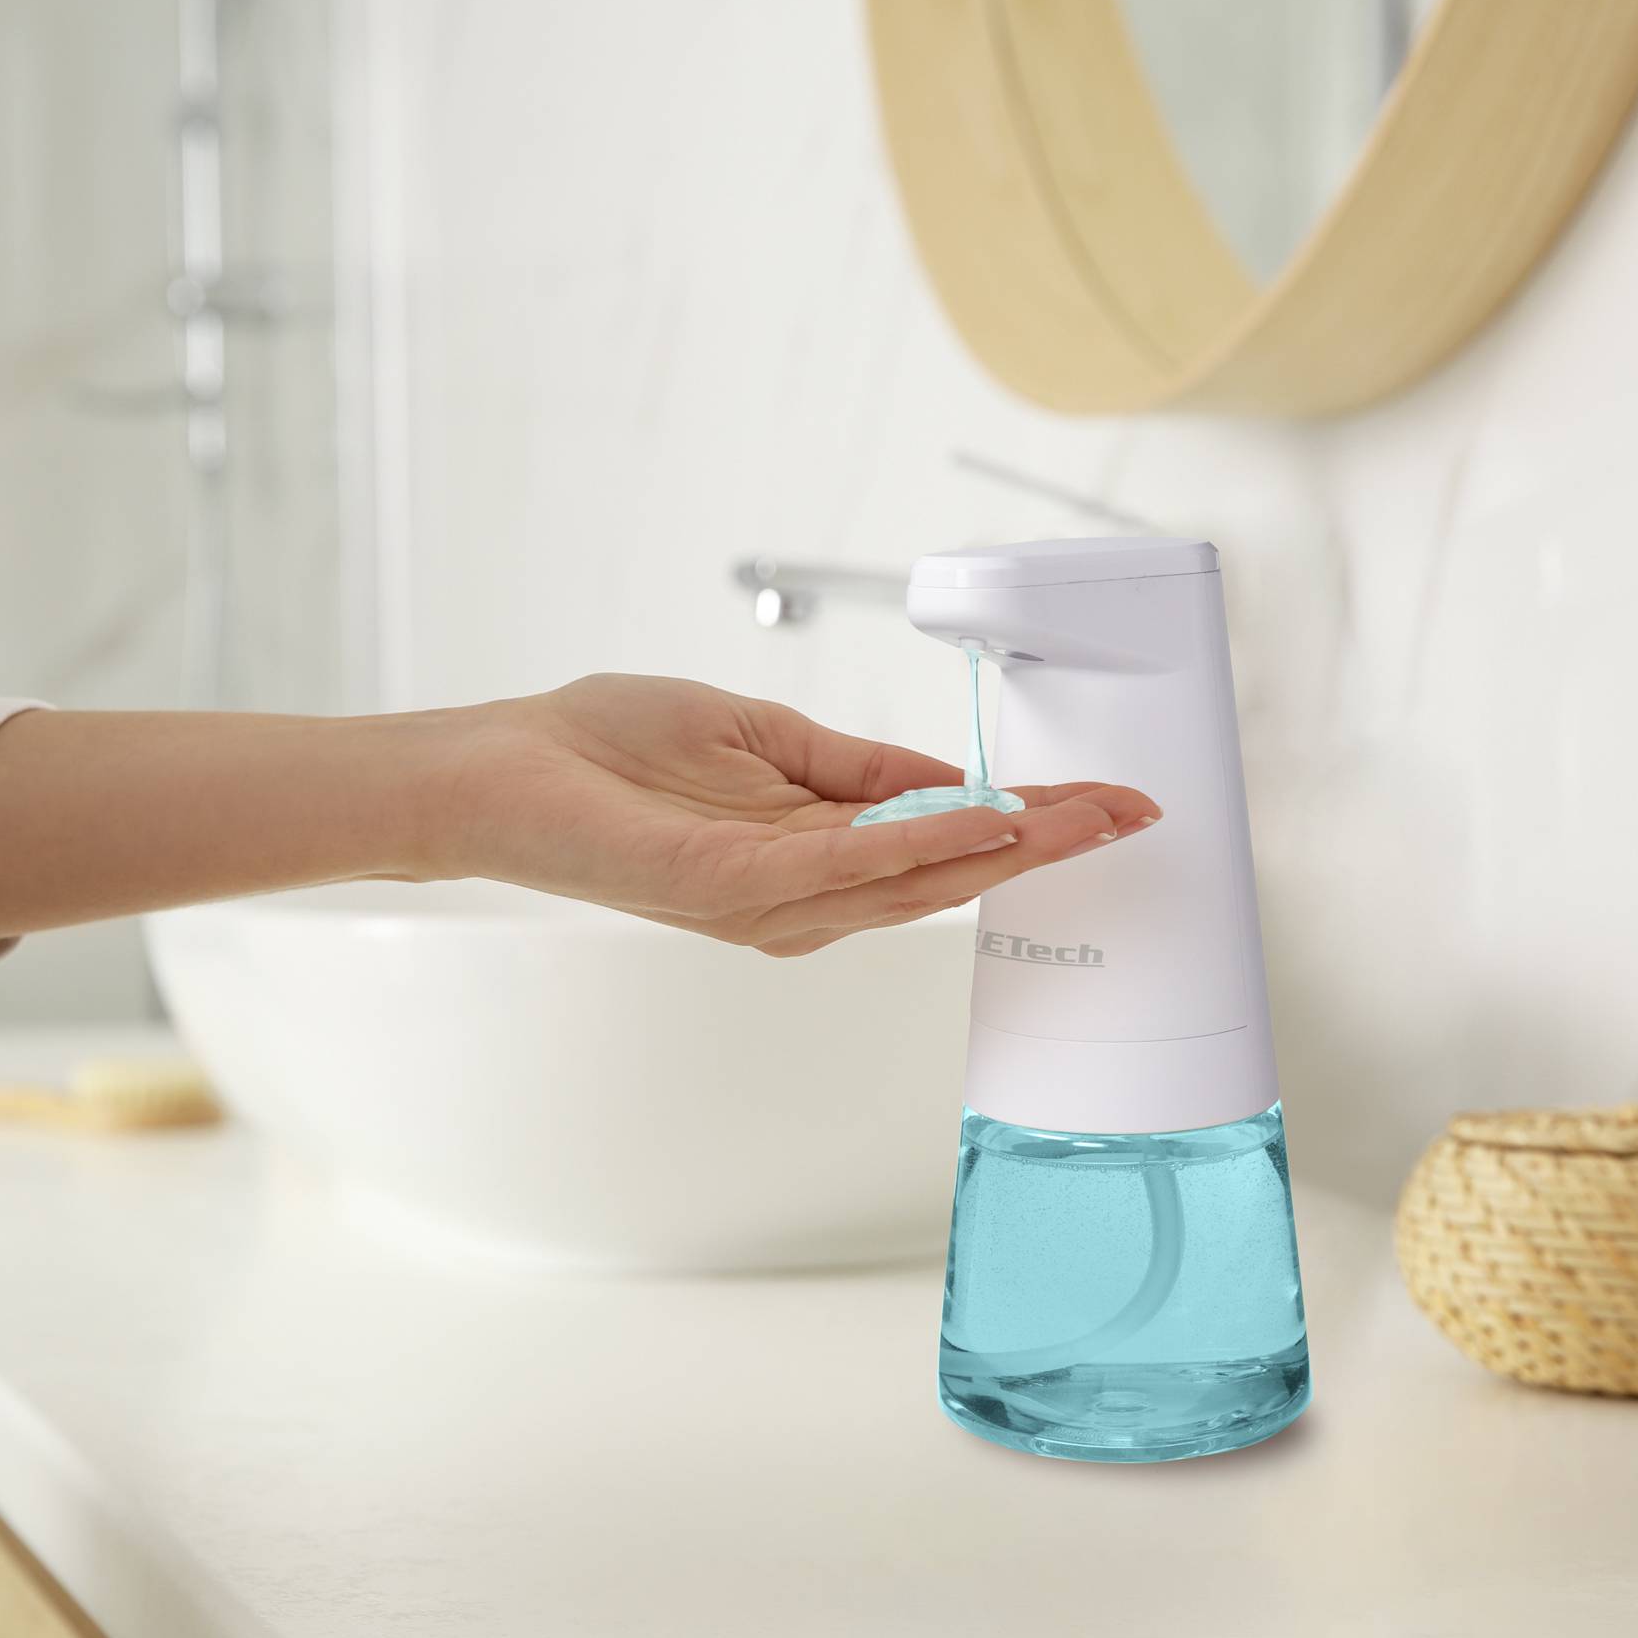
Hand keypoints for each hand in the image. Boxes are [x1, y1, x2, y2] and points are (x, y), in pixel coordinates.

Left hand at [427, 674, 1159, 955]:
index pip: (944, 846)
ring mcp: (770, 900)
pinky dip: (919, 844)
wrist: (506, 770)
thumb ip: (857, 769)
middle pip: (950, 876)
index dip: (1031, 826)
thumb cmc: (609, 752)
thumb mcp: (764, 737)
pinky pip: (845, 866)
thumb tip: (947, 777)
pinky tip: (978, 820)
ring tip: (1084, 816)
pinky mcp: (731, 887)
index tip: (1109, 803)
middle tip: (1131, 813)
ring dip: (1007, 846)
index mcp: (813, 857)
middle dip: (1046, 843)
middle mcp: (802, 896)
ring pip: (915, 880)